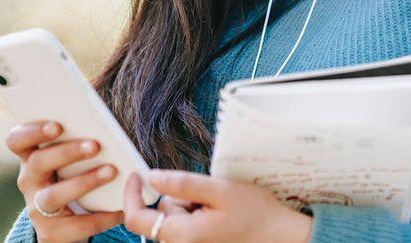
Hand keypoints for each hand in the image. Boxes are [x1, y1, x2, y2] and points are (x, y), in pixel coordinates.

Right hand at [6, 121, 123, 242]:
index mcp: (31, 157)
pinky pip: (76, 225)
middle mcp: (29, 181)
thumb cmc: (73, 177)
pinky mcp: (51, 232)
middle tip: (95, 145)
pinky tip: (120, 209)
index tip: (57, 125)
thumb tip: (108, 130)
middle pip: (38, 163)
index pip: (17, 140)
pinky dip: (100, 217)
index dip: (33, 131)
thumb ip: (80, 142)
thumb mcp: (71, 161)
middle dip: (67, 152)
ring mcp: (37, 208)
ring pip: (54, 195)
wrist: (66, 225)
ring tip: (112, 171)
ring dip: (84, 182)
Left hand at [122, 170, 313, 242]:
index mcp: (181, 235)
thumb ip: (183, 184)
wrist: (279, 235)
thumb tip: (151, 177)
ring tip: (218, 206)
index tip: (137, 174)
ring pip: (174, 217)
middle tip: (209, 195)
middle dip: (178, 198)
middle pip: (160, 213)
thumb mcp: (219, 190)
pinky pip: (186, 224)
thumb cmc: (255, 214)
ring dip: (191, 205)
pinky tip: (218, 214)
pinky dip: (197, 214)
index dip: (131, 194)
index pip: (136, 219)